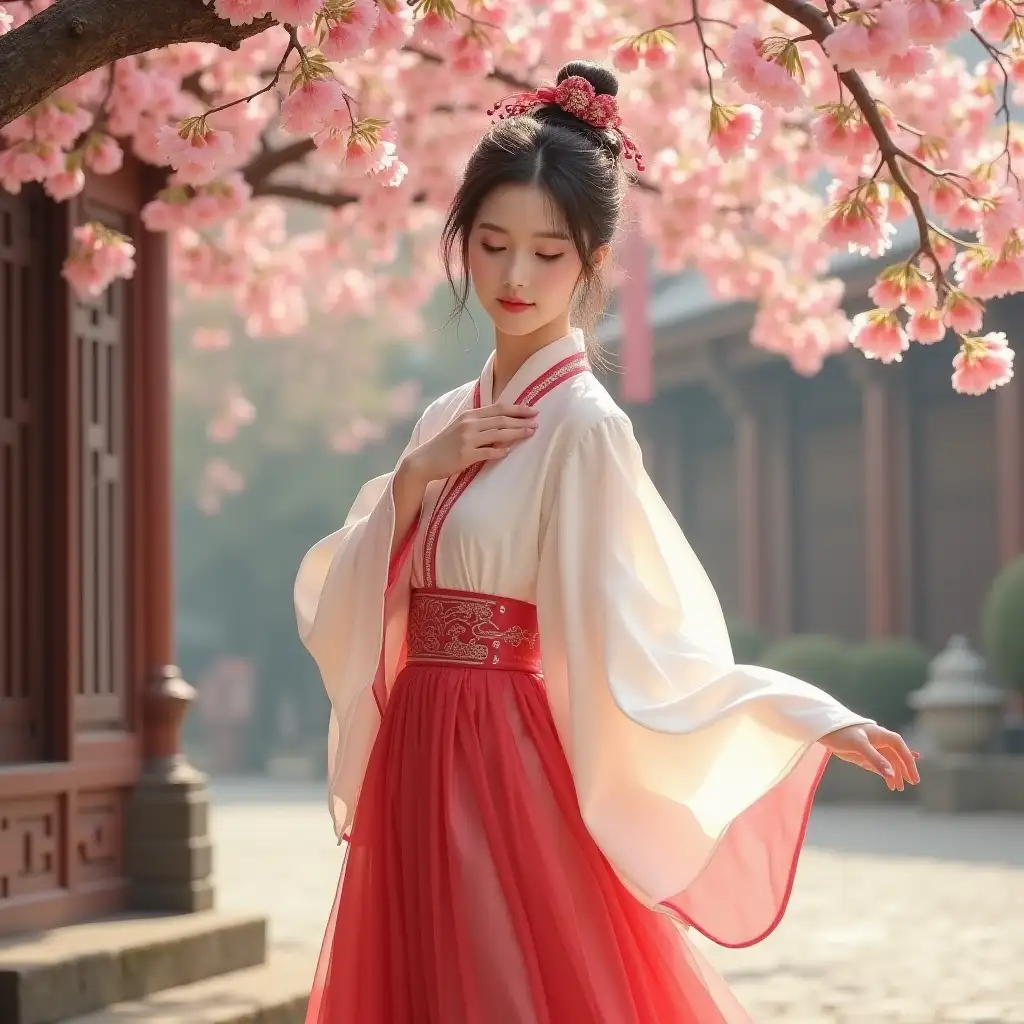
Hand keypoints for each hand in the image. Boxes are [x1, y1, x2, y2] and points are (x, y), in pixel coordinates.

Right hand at [405, 403, 538, 482]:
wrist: (424, 460)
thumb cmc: (444, 445)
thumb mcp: (459, 428)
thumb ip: (478, 423)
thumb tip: (500, 423)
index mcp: (469, 415)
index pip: (498, 408)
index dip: (517, 408)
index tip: (533, 410)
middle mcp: (469, 424)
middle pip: (501, 419)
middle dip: (521, 420)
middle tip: (537, 421)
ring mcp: (467, 439)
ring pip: (498, 434)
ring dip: (517, 433)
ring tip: (531, 433)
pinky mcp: (466, 455)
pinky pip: (488, 452)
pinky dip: (500, 451)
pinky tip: (509, 451)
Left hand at [822, 723, 920, 791]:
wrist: (824, 730)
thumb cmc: (843, 732)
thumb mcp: (859, 745)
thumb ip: (875, 759)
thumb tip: (891, 774)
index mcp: (883, 735)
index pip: (901, 750)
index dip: (909, 763)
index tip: (913, 779)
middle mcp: (880, 742)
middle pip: (897, 758)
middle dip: (902, 771)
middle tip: (906, 786)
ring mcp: (873, 749)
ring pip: (888, 763)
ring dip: (893, 775)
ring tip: (896, 788)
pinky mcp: (864, 755)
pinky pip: (878, 765)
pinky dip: (884, 774)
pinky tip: (888, 782)